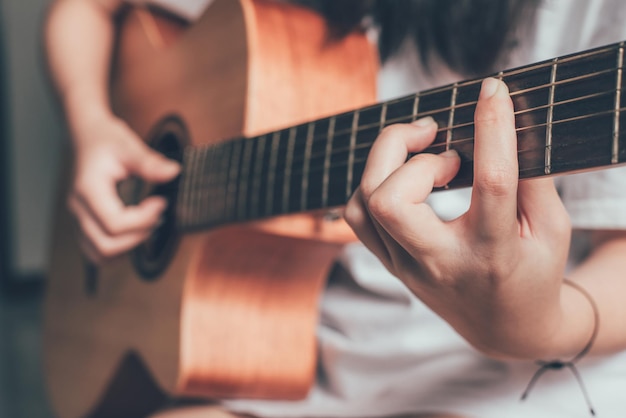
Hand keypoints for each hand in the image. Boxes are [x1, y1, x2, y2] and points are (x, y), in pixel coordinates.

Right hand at [68, 113, 180, 262]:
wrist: (88, 137)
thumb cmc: (106, 141)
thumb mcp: (129, 146)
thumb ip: (149, 162)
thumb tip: (173, 172)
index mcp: (88, 190)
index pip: (113, 223)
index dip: (142, 220)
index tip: (160, 203)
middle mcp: (79, 209)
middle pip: (105, 245)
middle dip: (138, 237)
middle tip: (156, 216)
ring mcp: (78, 219)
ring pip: (100, 254)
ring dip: (129, 247)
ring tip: (147, 225)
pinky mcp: (83, 225)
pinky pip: (97, 252)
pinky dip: (119, 250)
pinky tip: (135, 232)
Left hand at [345, 78, 573, 358]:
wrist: (505, 329)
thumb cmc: (533, 274)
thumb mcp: (551, 229)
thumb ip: (531, 179)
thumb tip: (502, 125)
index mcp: (494, 254)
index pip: (492, 185)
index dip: (492, 130)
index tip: (492, 91)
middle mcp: (441, 263)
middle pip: (391, 200)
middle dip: (407, 152)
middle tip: (440, 140)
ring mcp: (408, 267)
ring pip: (364, 205)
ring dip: (386, 161)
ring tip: (423, 149)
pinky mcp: (390, 265)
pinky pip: (357, 216)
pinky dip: (372, 182)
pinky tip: (403, 174)